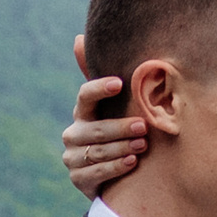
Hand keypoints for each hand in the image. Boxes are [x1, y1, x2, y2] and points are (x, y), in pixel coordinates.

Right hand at [62, 34, 145, 197]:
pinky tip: (132, 162)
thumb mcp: (117, 107)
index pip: (85, 96)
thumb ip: (107, 78)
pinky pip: (96, 173)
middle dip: (121, 127)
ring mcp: (73, 158)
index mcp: (82, 112)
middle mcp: (73, 134)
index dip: (100, 88)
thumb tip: (78, 37)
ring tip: (143, 145)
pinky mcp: (77, 179)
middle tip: (144, 126)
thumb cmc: (121, 133)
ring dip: (122, 147)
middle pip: (95, 129)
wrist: (117, 174)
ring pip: (97, 151)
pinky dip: (116, 167)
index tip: (120, 83)